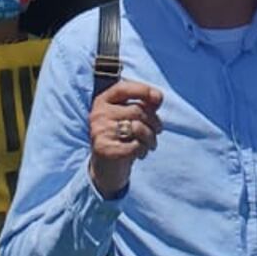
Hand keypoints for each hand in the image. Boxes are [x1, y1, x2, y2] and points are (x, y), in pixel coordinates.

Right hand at [88, 81, 163, 197]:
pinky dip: (143, 150)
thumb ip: (143, 104)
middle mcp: (98, 114)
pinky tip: (140, 153)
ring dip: (151, 137)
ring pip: (138, 128)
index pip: (123, 88)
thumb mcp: (129, 116)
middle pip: (137, 110)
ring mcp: (99, 131)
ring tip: (151, 144)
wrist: (106, 167)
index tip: (158, 99)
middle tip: (158, 131)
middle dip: (154, 121)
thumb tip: (157, 97)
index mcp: (103, 100)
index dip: (143, 90)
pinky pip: (135, 146)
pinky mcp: (104, 149)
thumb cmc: (122, 137)